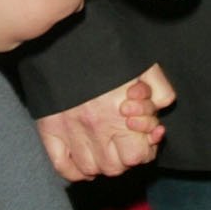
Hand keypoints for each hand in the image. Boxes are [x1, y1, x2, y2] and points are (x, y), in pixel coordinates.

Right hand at [36, 64, 174, 180]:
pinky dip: (73, 170)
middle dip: (123, 159)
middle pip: (114, 168)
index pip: (136, 157)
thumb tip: (160, 114)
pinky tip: (82, 162)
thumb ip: (160, 91)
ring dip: (100, 164)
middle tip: (122, 145)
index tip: (142, 141)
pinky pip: (62, 165)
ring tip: (104, 151)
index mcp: (120, 115)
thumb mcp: (145, 66)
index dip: (143, 150)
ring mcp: (70, 131)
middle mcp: (95, 128)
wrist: (70, 39)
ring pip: (89, 169)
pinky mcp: (49, 129)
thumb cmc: (110, 52)